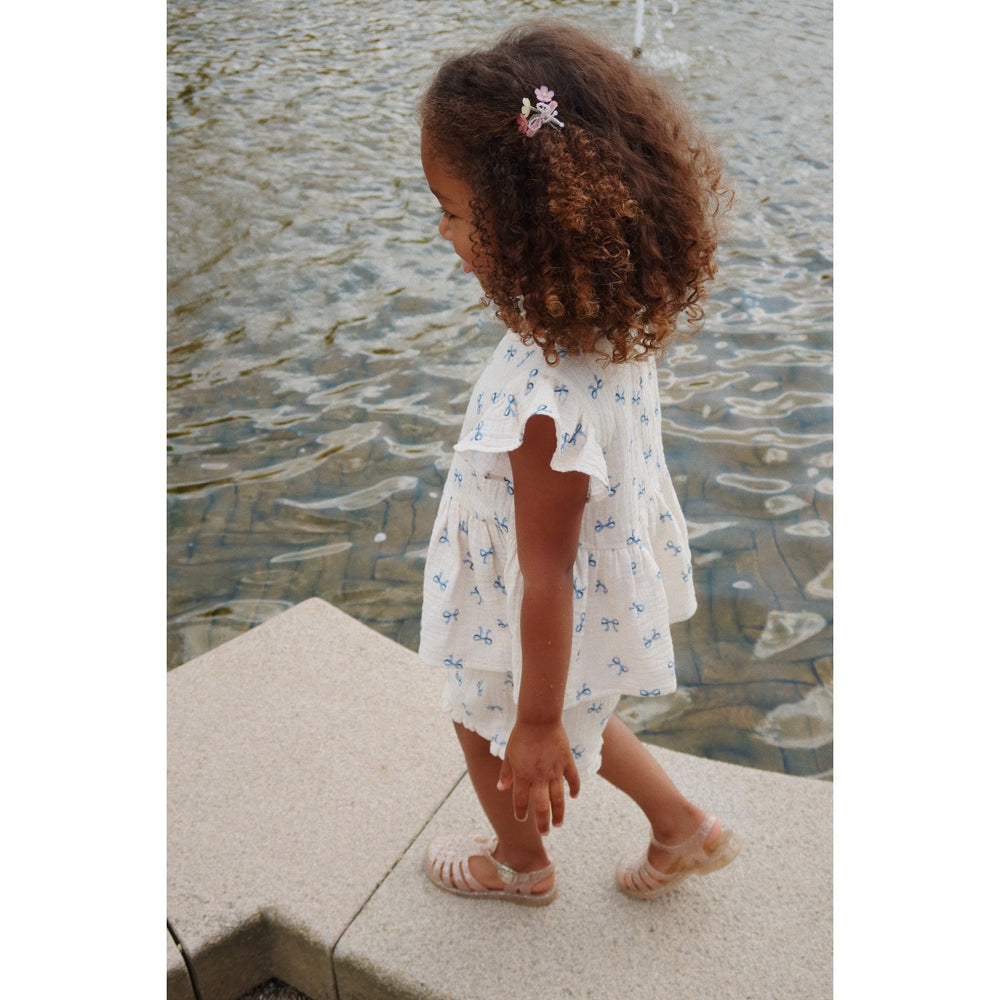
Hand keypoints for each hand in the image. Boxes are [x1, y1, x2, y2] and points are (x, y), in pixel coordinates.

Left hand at [497, 720, 581, 834]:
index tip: (521, 819)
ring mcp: (555, 771)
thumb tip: (501, 789)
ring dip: (559, 813)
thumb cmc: (520, 735)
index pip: (521, 801)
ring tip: (559, 824)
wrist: (539, 719)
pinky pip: (573, 779)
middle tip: (545, 833)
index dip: (521, 813)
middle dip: (543, 822)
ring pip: (559, 798)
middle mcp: (539, 777)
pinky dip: (574, 789)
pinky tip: (573, 797)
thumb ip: (506, 773)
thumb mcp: (509, 754)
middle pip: (542, 806)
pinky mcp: (566, 762)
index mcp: (523, 776)